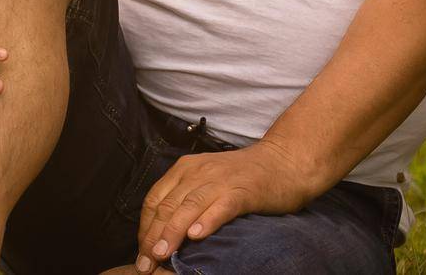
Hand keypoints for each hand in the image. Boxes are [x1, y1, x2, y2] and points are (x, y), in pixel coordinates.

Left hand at [134, 141, 313, 272]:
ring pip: (189, 207)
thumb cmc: (244, 177)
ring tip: (162, 255)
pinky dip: (207, 221)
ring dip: (172, 233)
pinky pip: (221, 206)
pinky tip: (197, 236)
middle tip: (145, 264)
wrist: (284, 161)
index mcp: (185, 169)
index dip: (145, 228)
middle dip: (152, 237)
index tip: (142, 253)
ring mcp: (220, 181)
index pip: (155, 200)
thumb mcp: (207, 181)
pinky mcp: (243, 191)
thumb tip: (163, 234)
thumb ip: (187, 200)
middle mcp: (198, 172)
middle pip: (167, 206)